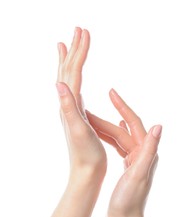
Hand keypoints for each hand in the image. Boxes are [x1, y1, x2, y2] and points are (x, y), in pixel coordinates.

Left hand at [56, 28, 106, 182]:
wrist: (86, 172)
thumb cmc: (86, 155)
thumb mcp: (79, 130)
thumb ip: (68, 107)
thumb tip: (58, 83)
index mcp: (69, 104)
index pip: (73, 71)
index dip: (79, 51)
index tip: (84, 32)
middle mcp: (67, 104)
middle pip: (68, 71)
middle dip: (74, 49)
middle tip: (78, 30)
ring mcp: (71, 109)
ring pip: (69, 79)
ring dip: (71, 61)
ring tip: (68, 47)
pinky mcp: (78, 115)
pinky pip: (74, 90)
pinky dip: (74, 78)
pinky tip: (74, 79)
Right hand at [86, 89, 161, 216]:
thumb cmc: (129, 201)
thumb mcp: (139, 174)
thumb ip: (149, 150)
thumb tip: (158, 126)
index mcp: (145, 152)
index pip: (133, 123)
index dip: (122, 106)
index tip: (111, 92)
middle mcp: (142, 153)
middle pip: (122, 130)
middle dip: (105, 120)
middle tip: (87, 111)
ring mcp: (134, 159)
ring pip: (118, 138)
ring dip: (105, 128)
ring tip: (90, 118)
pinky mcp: (127, 166)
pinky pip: (119, 146)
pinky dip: (112, 137)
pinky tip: (110, 131)